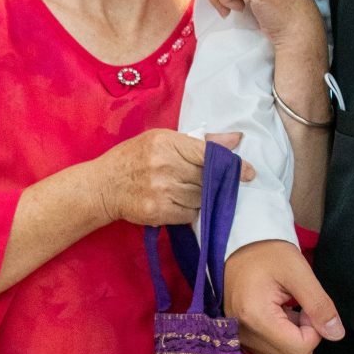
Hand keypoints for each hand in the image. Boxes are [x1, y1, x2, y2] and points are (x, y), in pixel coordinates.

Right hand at [87, 129, 253, 227]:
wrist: (104, 186)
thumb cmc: (134, 158)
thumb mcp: (162, 140)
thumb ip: (200, 141)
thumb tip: (236, 140)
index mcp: (166, 142)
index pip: (208, 154)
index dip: (232, 164)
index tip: (249, 172)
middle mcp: (164, 165)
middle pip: (207, 177)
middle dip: (217, 182)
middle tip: (222, 184)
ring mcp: (160, 190)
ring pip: (201, 197)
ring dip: (203, 197)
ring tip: (191, 191)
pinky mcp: (157, 211)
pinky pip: (190, 213)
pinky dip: (190, 210)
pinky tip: (180, 202)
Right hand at [225, 239, 343, 353]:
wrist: (238, 247)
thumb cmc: (269, 254)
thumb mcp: (299, 271)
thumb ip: (319, 304)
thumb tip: (336, 334)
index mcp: (256, 318)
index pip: (300, 349)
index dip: (315, 330)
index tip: (308, 307)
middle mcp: (244, 336)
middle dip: (306, 337)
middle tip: (300, 309)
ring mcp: (241, 340)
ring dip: (295, 342)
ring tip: (289, 312)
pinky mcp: (242, 339)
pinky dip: (283, 342)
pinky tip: (280, 318)